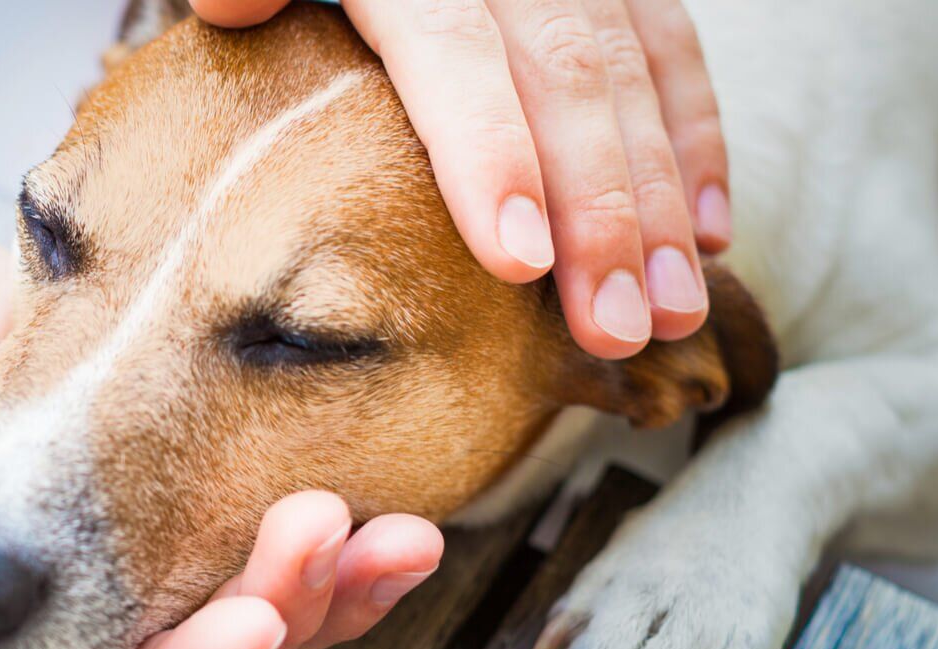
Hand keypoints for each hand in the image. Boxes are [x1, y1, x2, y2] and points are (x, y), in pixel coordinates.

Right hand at [0, 194, 442, 648]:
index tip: (260, 620)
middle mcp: (56, 599)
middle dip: (284, 609)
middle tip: (345, 537)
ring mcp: (108, 521)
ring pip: (236, 583)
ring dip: (327, 573)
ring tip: (406, 532)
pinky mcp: (149, 438)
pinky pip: (241, 482)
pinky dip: (307, 490)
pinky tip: (379, 480)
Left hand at [193, 0, 730, 358]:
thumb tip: (232, 6)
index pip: (454, 52)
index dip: (489, 152)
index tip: (516, 260)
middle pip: (564, 78)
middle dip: (602, 212)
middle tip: (616, 328)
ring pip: (631, 73)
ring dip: (661, 197)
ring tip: (671, 312)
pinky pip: (670, 46)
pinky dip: (696, 141)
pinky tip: (705, 238)